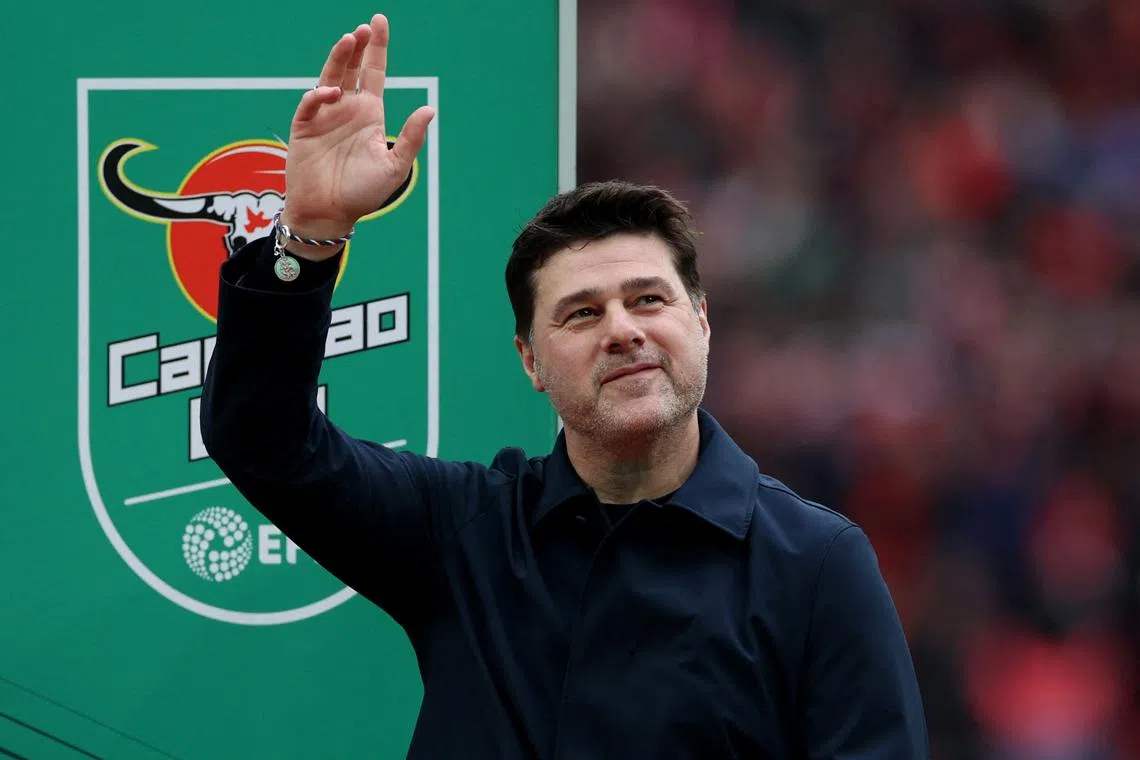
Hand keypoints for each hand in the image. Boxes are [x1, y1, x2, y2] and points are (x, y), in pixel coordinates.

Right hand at [282, 14, 434, 259]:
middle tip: (365, 28)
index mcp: (369, 114)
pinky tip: (333, 92)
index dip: (377, 48)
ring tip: (350, 40)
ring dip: (339, 58)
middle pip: (351, 68)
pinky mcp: (304, 127)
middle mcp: (346, 109)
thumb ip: (410, 138)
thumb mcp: (395, 167)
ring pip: (330, 77)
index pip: (373, 72)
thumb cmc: (363, 193)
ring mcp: (324, 116)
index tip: (379, 22)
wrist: (330, 213)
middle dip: (357, 46)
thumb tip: (430, 109)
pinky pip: (310, 103)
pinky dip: (319, 94)